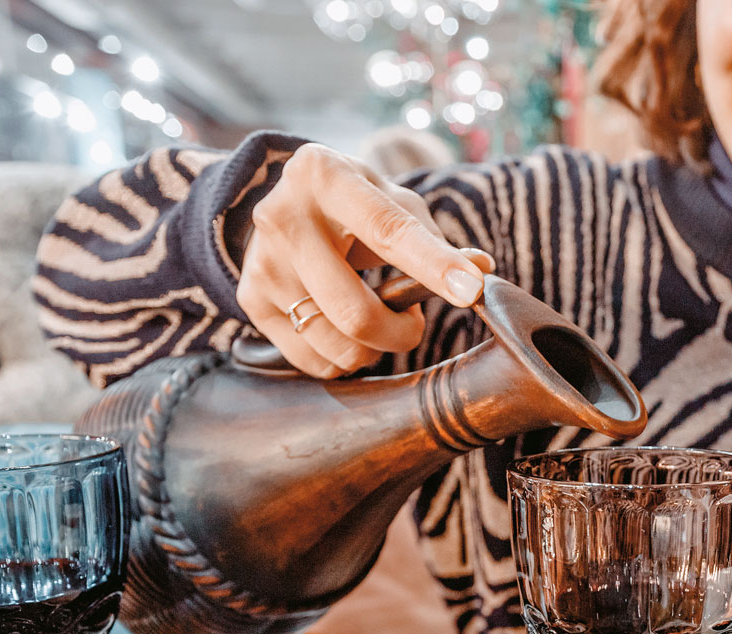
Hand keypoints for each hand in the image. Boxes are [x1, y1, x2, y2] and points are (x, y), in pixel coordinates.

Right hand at [235, 142, 493, 377]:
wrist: (285, 205)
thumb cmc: (357, 206)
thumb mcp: (394, 202)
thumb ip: (435, 238)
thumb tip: (481, 270)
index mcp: (324, 174)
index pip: (388, 230)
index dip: (433, 266)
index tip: (472, 291)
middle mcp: (282, 215)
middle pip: (355, 310)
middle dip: (401, 333)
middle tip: (412, 323)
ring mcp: (261, 261)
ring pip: (336, 343)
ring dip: (373, 349)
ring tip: (377, 322)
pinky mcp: (251, 298)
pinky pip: (313, 359)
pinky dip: (343, 358)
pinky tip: (344, 330)